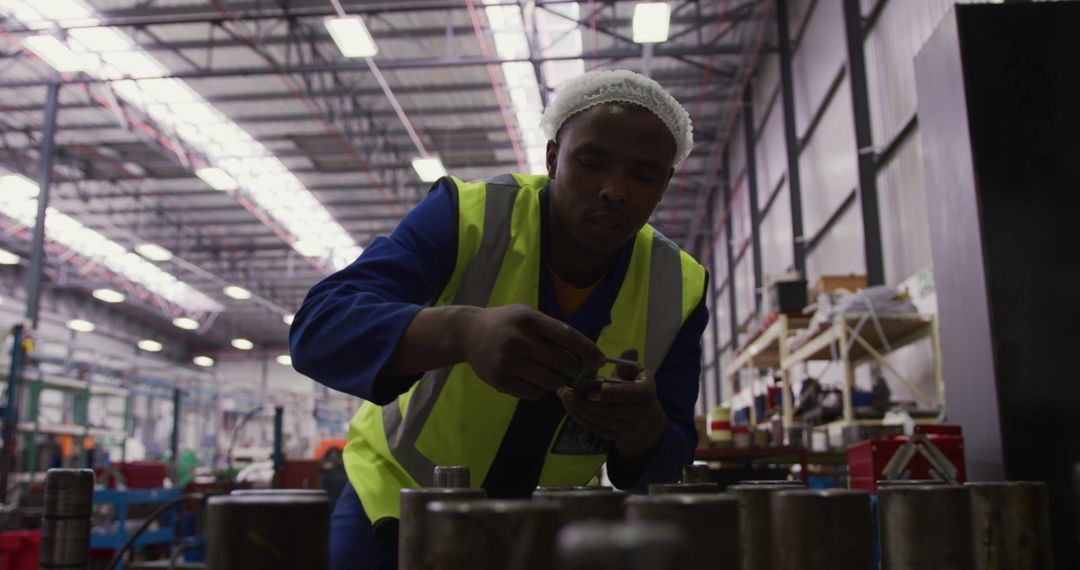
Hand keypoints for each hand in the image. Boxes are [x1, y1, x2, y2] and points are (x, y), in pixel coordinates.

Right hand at [463, 304, 603, 399]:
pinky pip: (534, 393)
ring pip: (551, 381)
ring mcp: (507, 361)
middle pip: (563, 363)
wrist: (468, 333)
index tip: (601, 360)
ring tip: (553, 374)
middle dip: (575, 370)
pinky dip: (540, 390)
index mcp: (529, 320)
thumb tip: (587, 354)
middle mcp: (518, 339)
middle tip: (574, 370)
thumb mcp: (528, 316)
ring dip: (559, 381)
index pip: (568, 337)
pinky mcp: (499, 380)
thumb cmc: (507, 324)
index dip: (588, 350)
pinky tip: (534, 380)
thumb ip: (554, 331)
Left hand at [556, 349, 666, 446]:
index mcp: (647, 393)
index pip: (628, 395)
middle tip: (567, 391)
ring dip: (580, 409)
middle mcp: (642, 414)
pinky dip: (580, 417)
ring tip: (565, 396)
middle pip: (611, 411)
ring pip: (600, 420)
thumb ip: (627, 363)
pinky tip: (570, 406)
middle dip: (586, 402)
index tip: (590, 393)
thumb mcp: (632, 371)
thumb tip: (631, 350)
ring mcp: (629, 428)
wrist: (637, 407)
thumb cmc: (631, 382)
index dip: (610, 394)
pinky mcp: (616, 436)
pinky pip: (596, 428)